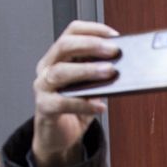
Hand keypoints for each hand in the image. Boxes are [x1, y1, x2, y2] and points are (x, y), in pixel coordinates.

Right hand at [31, 20, 120, 166]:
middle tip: (113, 50)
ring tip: (109, 72)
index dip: (92, 29)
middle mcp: (47, 68)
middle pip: (64, 46)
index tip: (114, 35)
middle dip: (91, 45)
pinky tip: (100, 106)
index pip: (71, 32)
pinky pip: (63, 103)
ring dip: (88, 70)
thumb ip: (99, 74)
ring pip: (61, 72)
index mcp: (58, 57)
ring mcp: (43, 87)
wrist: (58, 137)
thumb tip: (124, 65)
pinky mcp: (44, 108)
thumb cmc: (74, 109)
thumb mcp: (90, 86)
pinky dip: (84, 104)